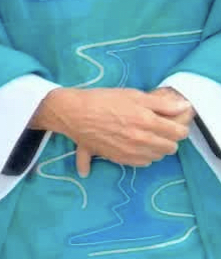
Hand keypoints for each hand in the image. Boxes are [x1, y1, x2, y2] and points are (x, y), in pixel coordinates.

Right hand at [32, 87, 191, 176]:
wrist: (73, 113)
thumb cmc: (102, 100)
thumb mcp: (133, 95)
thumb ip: (161, 103)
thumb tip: (184, 107)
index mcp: (147, 121)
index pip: (178, 132)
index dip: (179, 127)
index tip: (172, 123)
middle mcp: (141, 140)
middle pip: (170, 147)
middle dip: (169, 139)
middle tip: (159, 129)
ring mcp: (130, 151)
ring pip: (157, 157)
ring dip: (157, 148)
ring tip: (147, 137)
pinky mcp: (119, 159)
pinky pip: (142, 164)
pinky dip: (144, 156)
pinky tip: (135, 146)